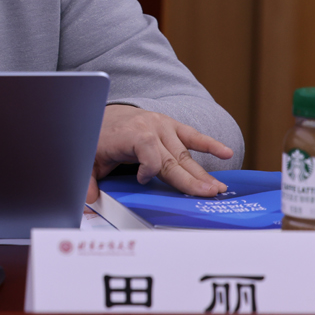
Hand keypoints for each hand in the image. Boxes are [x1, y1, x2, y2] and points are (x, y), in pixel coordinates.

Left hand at [85, 104, 234, 201]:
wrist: (102, 112)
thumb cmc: (97, 138)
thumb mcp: (88, 160)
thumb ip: (88, 182)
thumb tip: (88, 202)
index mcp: (130, 134)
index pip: (148, 152)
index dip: (148, 169)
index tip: (141, 180)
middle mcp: (150, 127)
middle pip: (173, 158)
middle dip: (190, 178)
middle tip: (208, 195)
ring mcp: (163, 125)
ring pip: (185, 153)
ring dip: (203, 172)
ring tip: (219, 188)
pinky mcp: (172, 126)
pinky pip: (193, 136)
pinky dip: (210, 144)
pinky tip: (226, 154)